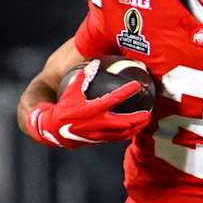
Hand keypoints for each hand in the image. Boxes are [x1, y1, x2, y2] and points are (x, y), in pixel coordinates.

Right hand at [26, 72, 149, 148]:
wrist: (54, 128)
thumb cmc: (64, 107)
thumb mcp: (71, 90)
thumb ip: (83, 76)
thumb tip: (95, 63)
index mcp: (93, 108)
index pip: (114, 98)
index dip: (127, 91)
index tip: (137, 85)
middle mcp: (98, 122)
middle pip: (124, 122)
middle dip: (138, 118)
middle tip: (148, 113)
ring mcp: (100, 133)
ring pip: (123, 133)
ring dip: (135, 127)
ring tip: (145, 121)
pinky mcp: (99, 139)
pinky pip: (116, 138)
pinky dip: (126, 133)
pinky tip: (133, 129)